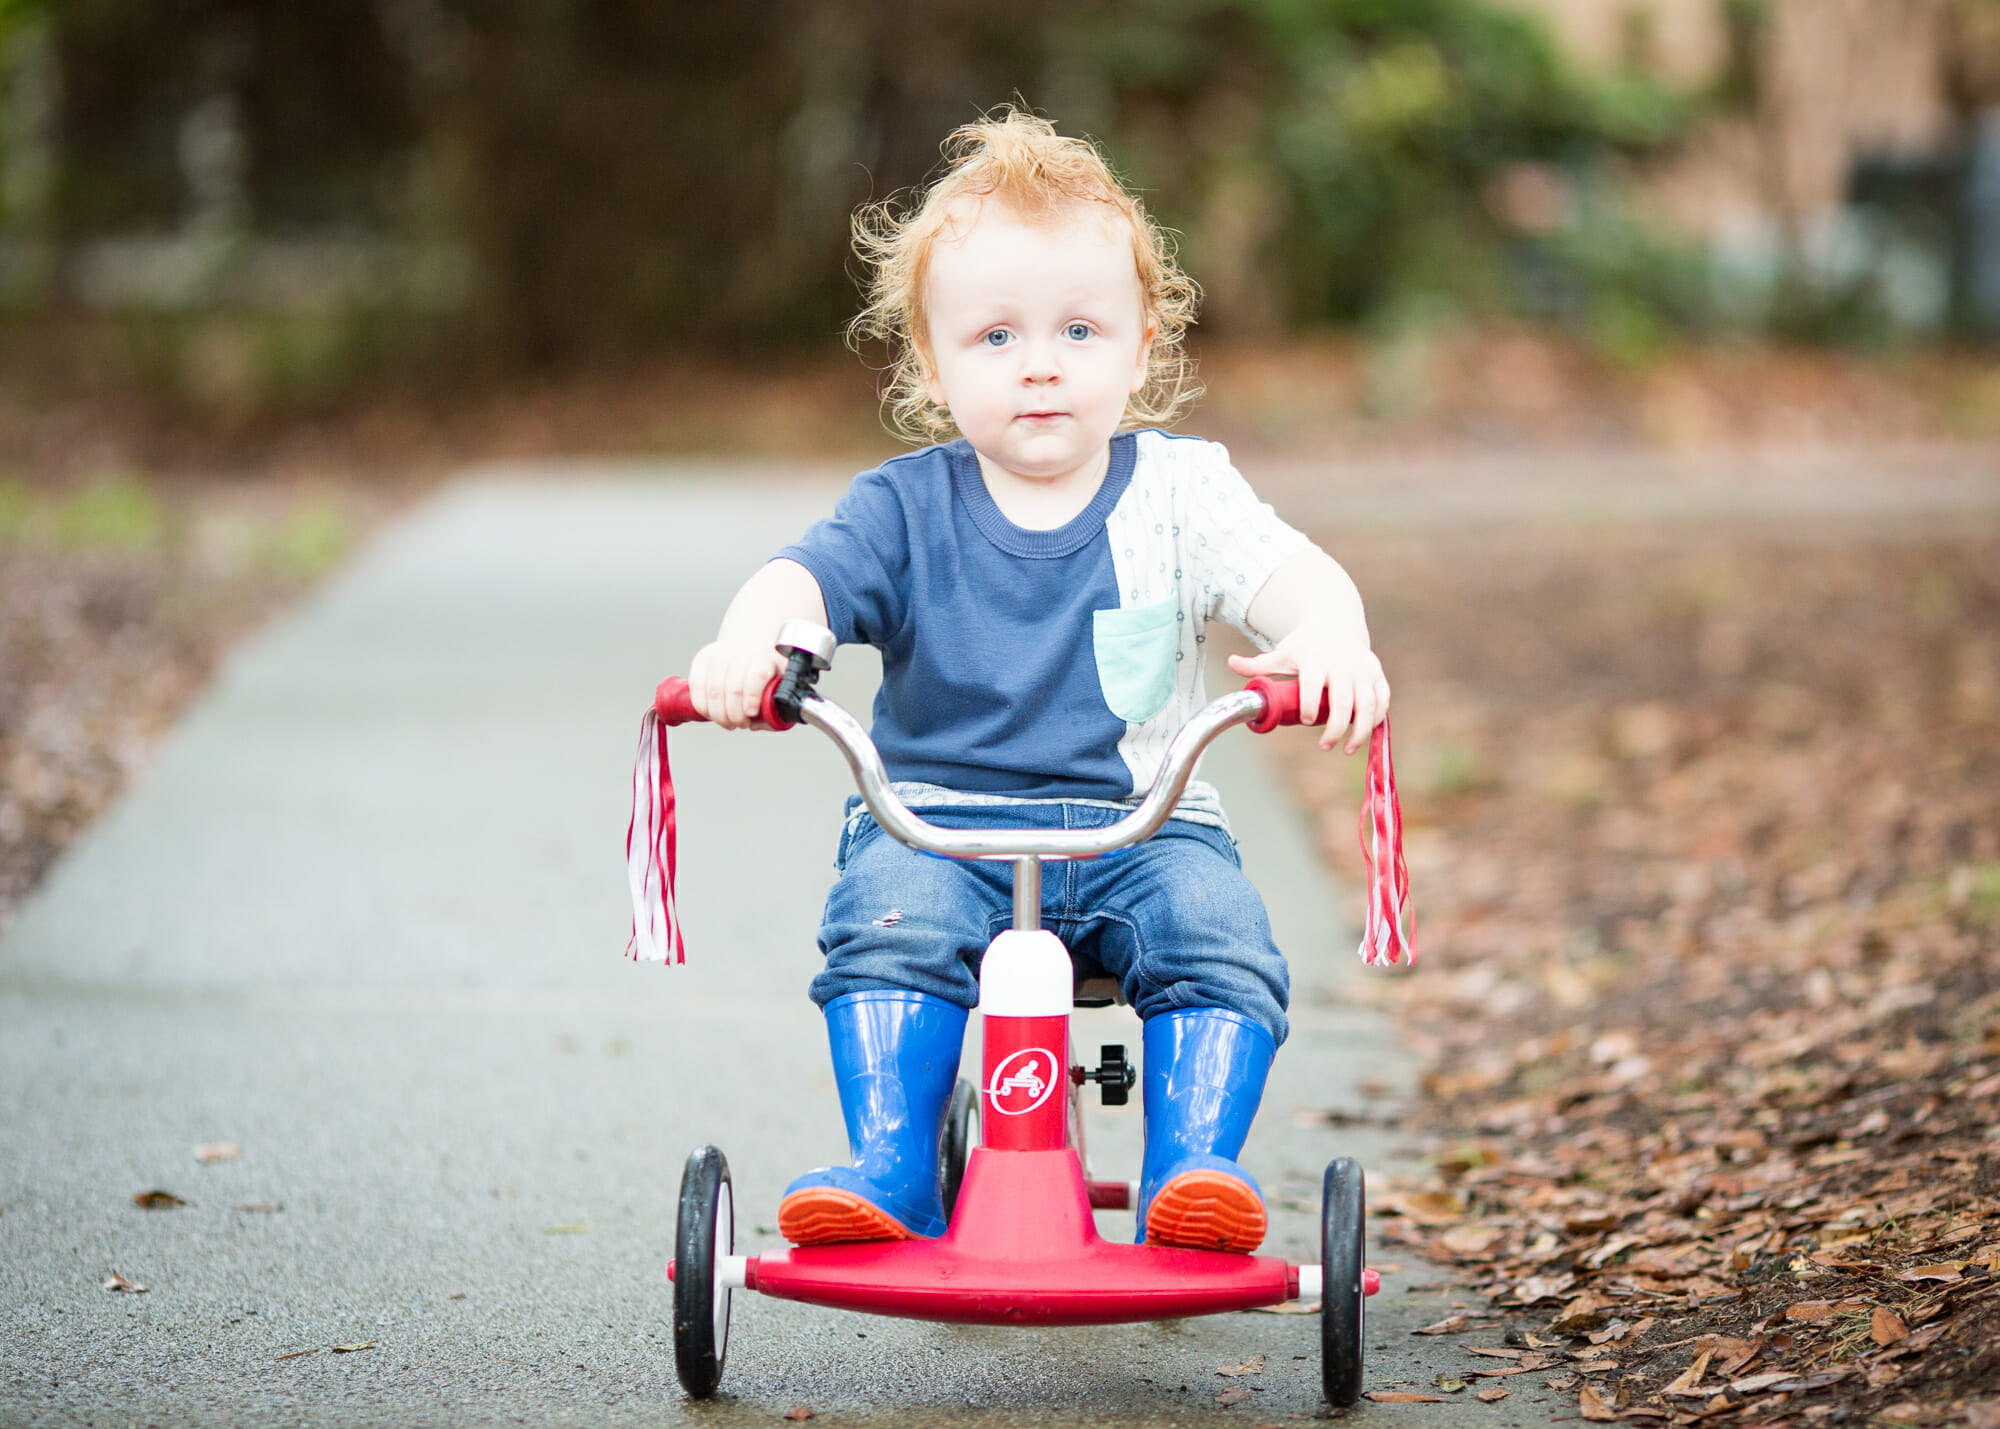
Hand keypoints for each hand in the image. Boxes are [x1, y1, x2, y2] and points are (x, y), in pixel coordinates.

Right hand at [686, 638, 783, 729]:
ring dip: (719, 715)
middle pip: (733, 689)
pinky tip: (711, 714)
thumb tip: (755, 725)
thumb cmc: (768, 670)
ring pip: (713, 691)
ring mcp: (719, 655)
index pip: (757, 676)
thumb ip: (776, 707)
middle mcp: (741, 653)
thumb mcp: (782, 684)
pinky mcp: (702, 659)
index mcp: (765, 659)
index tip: (751, 713)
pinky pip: (696, 687)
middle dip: (735, 716)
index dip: (752, 697)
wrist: (751, 641)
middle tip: (741, 724)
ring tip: (728, 723)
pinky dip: (702, 706)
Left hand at [1228, 624, 1390, 753]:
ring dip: (1360, 729)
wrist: (1335, 622)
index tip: (1304, 721)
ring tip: (1347, 749)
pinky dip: (1378, 718)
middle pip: (1343, 700)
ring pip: (1368, 703)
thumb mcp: (1282, 652)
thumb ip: (1258, 663)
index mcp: (1316, 660)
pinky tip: (1366, 733)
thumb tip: (1230, 662)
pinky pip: (1383, 699)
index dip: (1309, 705)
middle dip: (1335, 727)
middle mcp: (1343, 665)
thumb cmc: (1304, 645)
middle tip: (1325, 746)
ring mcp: (1363, 669)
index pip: (1313, 685)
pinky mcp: (1377, 674)